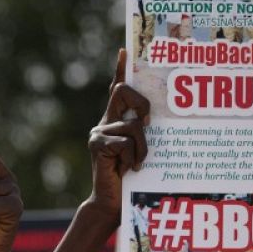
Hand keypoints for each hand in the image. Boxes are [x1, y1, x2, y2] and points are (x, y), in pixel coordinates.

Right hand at [87, 49, 149, 224]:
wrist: (113, 201)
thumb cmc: (133, 176)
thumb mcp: (142, 147)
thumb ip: (144, 130)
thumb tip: (155, 116)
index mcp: (116, 120)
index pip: (118, 89)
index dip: (120, 69)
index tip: (125, 50)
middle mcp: (105, 121)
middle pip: (123, 92)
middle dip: (142, 103)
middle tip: (150, 122)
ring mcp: (98, 132)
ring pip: (134, 125)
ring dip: (144, 147)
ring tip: (138, 164)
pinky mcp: (97, 144)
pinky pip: (127, 141)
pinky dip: (134, 156)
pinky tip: (129, 169)